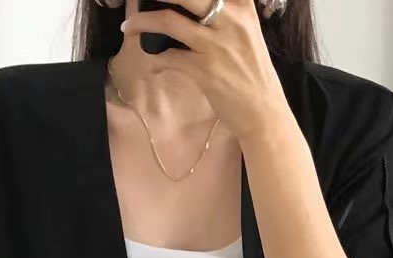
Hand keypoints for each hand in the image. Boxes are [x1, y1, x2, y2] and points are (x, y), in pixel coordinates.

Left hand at [121, 0, 292, 142]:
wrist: (264, 112)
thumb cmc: (253, 74)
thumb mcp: (248, 33)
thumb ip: (226, 14)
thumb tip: (193, 9)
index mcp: (242, 7)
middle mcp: (231, 20)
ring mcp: (217, 45)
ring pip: (169, 20)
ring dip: (142, 21)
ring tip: (129, 27)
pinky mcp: (205, 70)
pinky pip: (169, 57)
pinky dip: (155, 59)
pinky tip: (152, 62)